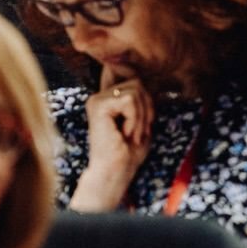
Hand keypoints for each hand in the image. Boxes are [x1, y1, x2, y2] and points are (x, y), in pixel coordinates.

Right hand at [77, 68, 152, 207]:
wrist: (115, 172)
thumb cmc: (129, 152)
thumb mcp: (142, 121)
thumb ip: (143, 100)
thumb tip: (148, 78)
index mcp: (109, 99)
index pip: (129, 75)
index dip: (139, 86)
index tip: (142, 113)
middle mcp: (100, 96)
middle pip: (138, 82)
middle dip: (147, 107)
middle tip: (139, 131)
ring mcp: (97, 99)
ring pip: (136, 90)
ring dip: (141, 116)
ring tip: (131, 134)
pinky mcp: (98, 105)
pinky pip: (130, 100)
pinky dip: (135, 119)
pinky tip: (124, 133)